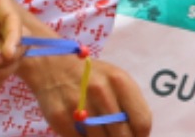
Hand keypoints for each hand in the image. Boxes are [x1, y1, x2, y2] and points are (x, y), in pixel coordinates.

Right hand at [20, 52, 151, 136]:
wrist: (51, 65)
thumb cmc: (90, 76)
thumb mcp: (115, 80)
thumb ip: (130, 105)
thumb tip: (139, 135)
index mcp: (119, 80)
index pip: (142, 121)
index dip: (140, 136)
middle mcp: (101, 91)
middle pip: (123, 136)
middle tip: (115, 135)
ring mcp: (79, 105)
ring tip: (98, 131)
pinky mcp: (60, 118)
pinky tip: (83, 130)